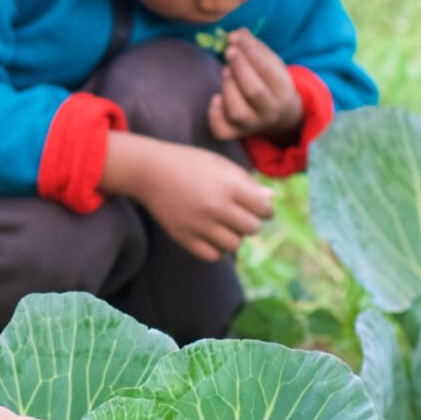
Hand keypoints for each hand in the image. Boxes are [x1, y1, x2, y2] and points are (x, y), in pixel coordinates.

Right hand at [101, 132, 275, 262]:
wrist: (149, 171)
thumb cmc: (189, 164)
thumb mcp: (221, 165)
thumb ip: (247, 182)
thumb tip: (271, 199)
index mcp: (228, 185)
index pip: (263, 208)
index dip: (265, 209)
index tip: (257, 206)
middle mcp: (215, 206)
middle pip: (252, 228)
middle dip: (250, 222)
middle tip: (239, 215)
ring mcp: (198, 224)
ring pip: (234, 245)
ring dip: (234, 236)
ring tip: (224, 225)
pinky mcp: (183, 237)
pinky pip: (213, 255)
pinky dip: (216, 248)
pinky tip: (211, 235)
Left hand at [206, 29, 306, 143]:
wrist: (279, 116)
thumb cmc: (272, 83)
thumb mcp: (272, 64)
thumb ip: (256, 48)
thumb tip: (238, 32)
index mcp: (283, 91)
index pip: (267, 71)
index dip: (250, 52)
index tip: (235, 36)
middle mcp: (268, 111)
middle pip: (254, 92)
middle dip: (240, 68)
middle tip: (229, 50)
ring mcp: (251, 125)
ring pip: (237, 112)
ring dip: (228, 87)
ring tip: (225, 70)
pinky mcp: (235, 133)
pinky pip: (222, 131)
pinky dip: (215, 115)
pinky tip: (215, 98)